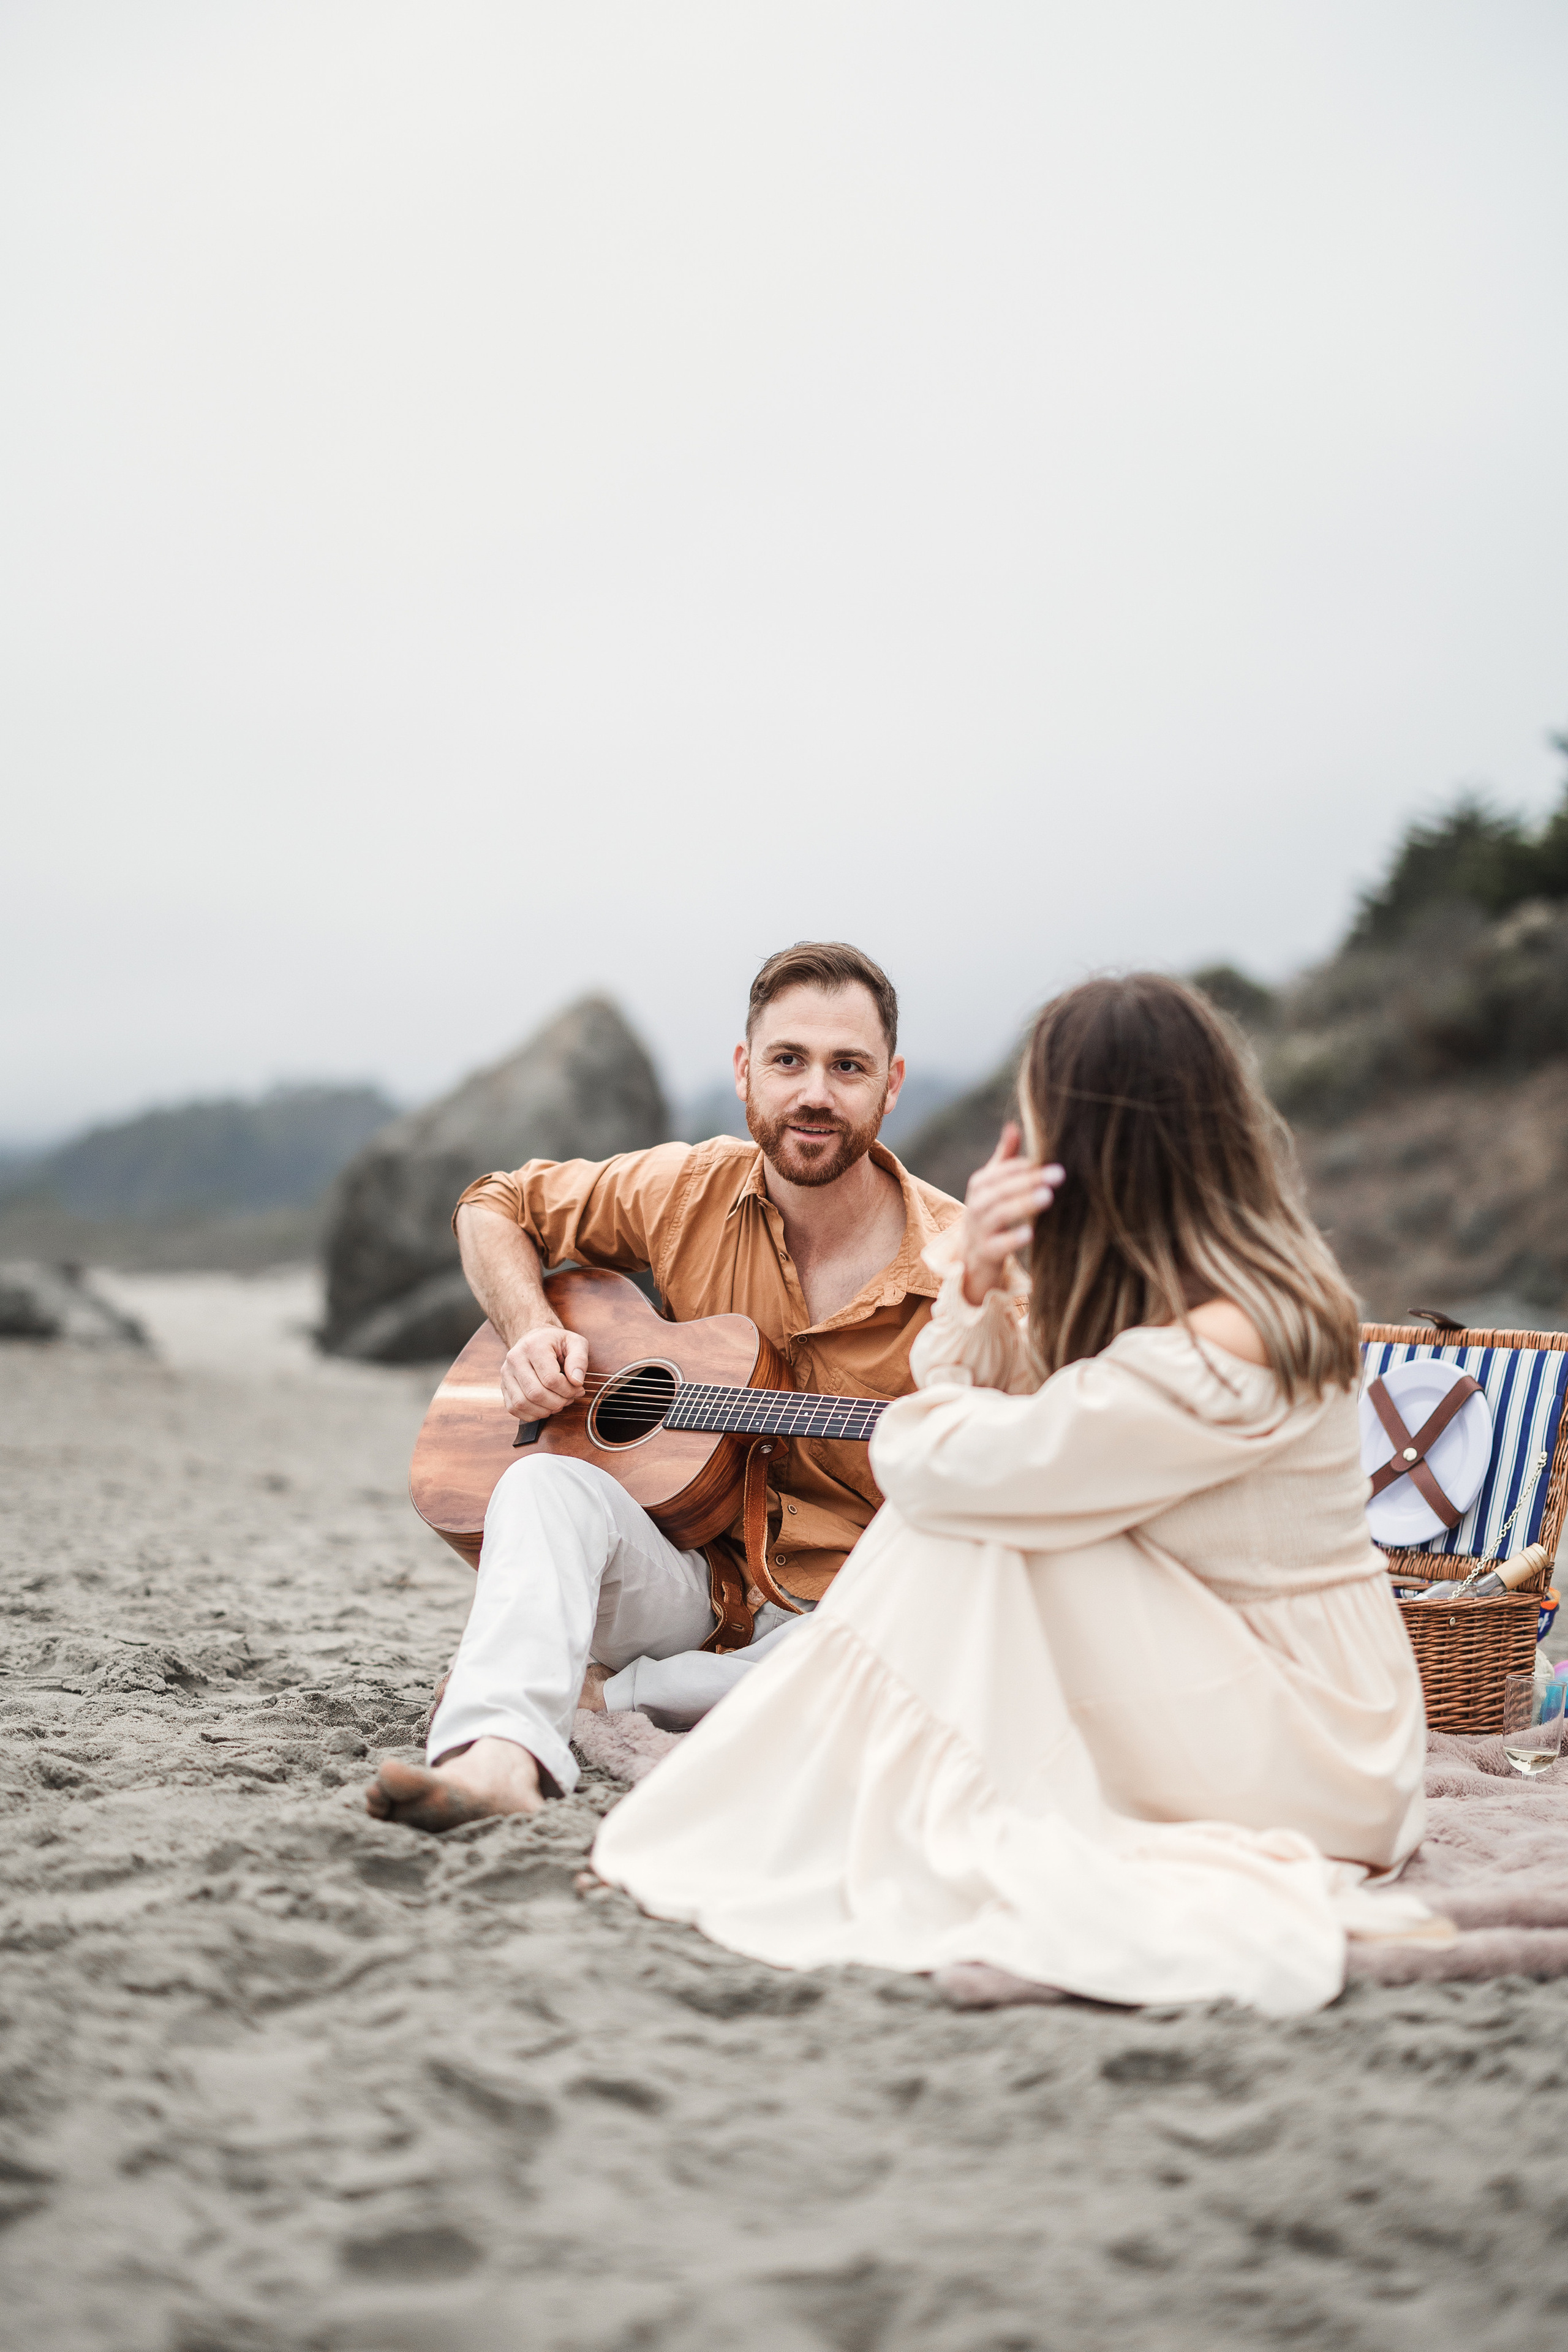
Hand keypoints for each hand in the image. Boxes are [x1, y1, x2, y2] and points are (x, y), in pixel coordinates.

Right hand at [500, 1320, 588, 1417]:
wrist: (535, 1339)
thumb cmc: (556, 1343)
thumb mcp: (575, 1342)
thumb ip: (579, 1359)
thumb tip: (576, 1381)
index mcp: (533, 1346)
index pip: (550, 1379)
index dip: (568, 1390)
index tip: (578, 1388)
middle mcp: (515, 1359)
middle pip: (535, 1393)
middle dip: (557, 1402)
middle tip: (569, 1398)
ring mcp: (506, 1373)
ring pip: (522, 1403)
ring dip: (545, 1410)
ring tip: (558, 1403)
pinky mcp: (503, 1386)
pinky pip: (514, 1408)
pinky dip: (532, 1414)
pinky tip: (545, 1407)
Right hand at [959, 1122, 1063, 1306]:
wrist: (972, 1257)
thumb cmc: (989, 1214)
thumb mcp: (993, 1186)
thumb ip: (1004, 1158)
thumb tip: (1012, 1125)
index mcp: (980, 1186)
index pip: (999, 1172)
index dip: (1021, 1166)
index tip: (1046, 1159)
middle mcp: (976, 1205)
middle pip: (1000, 1190)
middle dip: (1028, 1181)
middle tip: (1058, 1174)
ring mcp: (978, 1230)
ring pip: (998, 1214)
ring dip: (1022, 1204)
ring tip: (1047, 1197)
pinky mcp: (984, 1254)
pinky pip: (996, 1246)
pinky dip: (1011, 1239)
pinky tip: (1031, 1233)